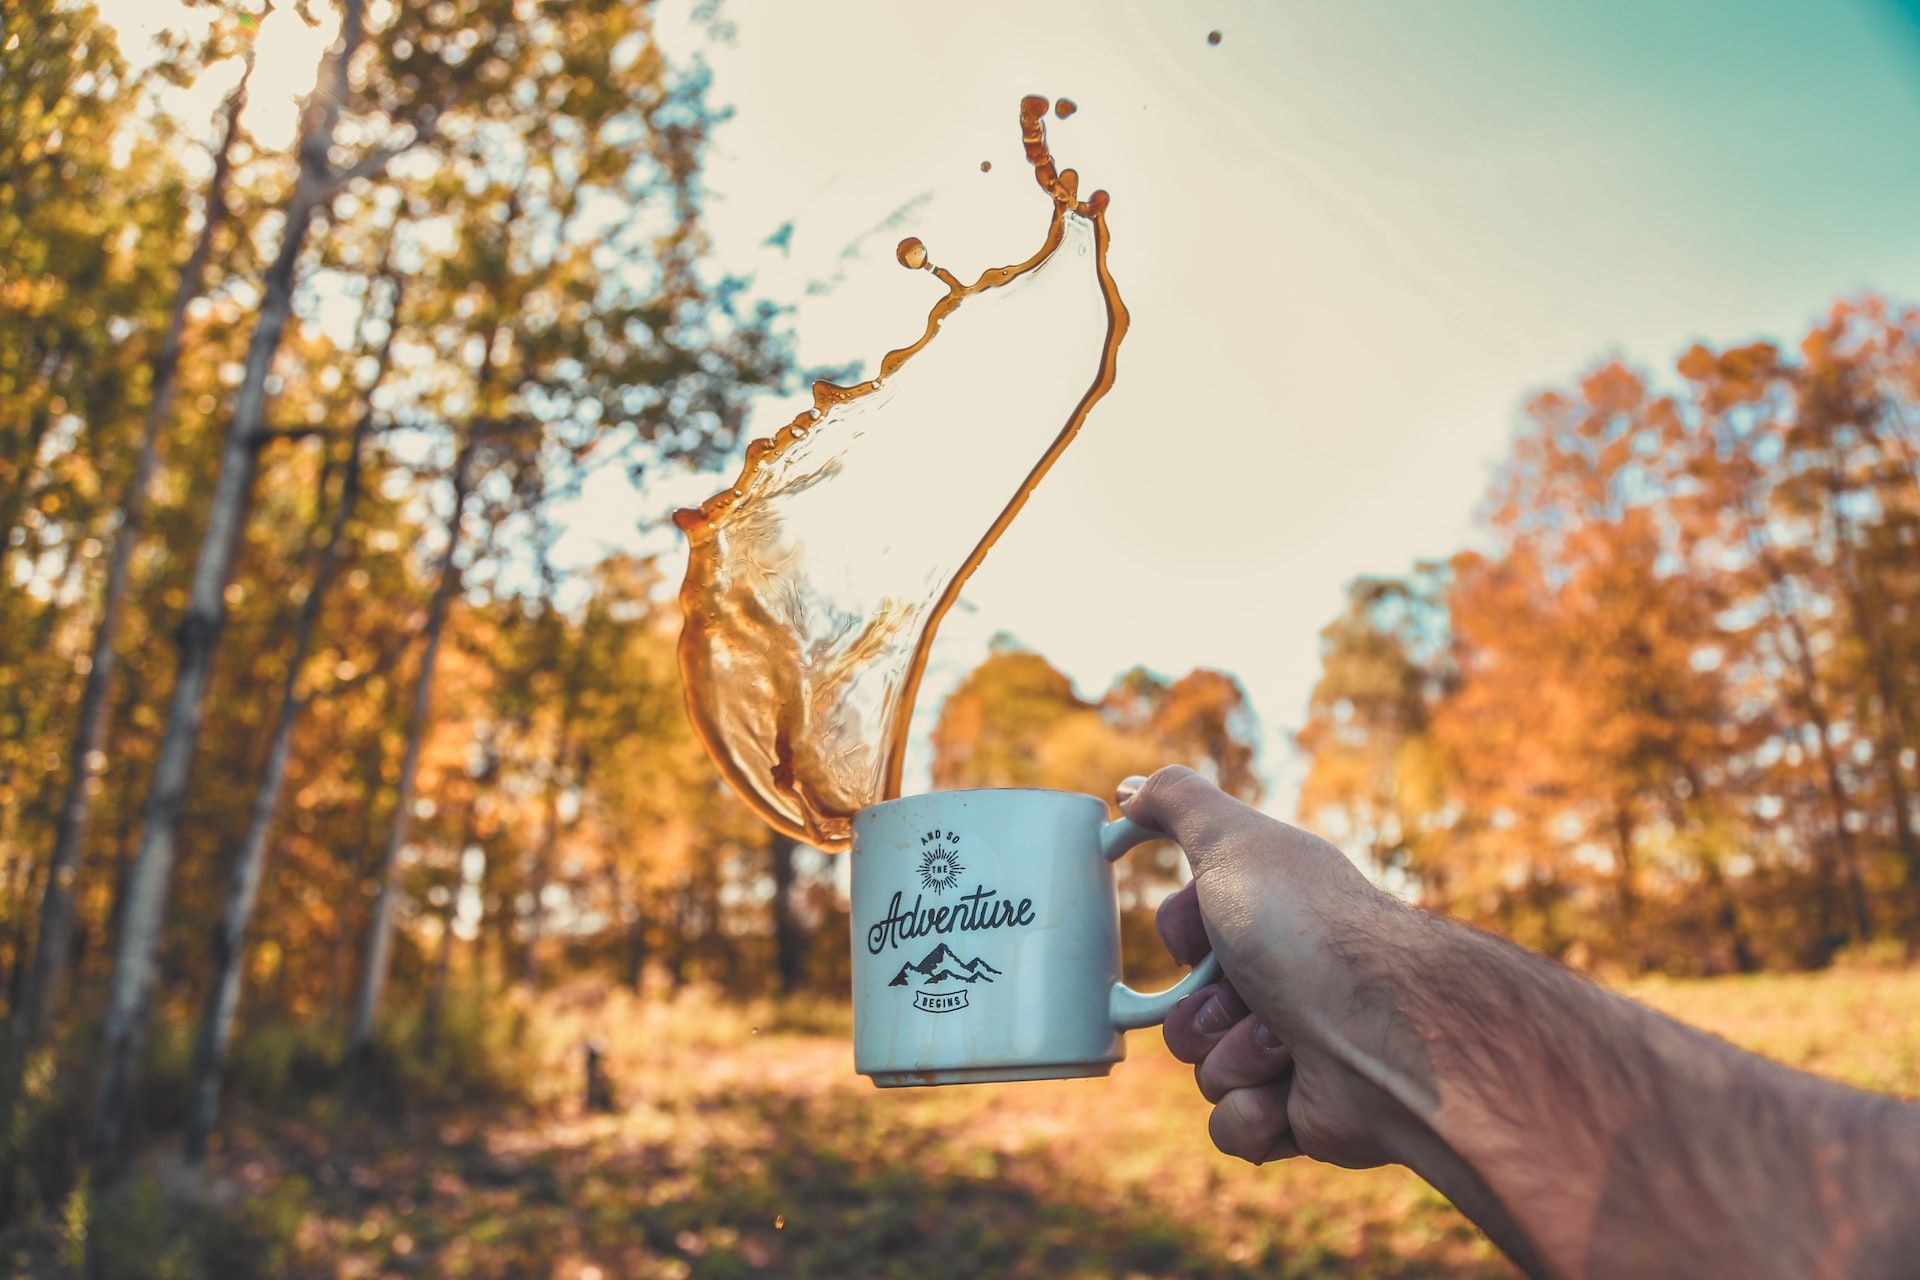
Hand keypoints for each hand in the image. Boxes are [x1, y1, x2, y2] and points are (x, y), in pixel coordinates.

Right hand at [1121, 765, 1417, 1170]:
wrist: (1386, 1030)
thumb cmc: (1307, 929)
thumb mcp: (1234, 841)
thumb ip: (1179, 804)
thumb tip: (1130, 790)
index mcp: (1272, 922)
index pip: (1182, 937)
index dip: (1183, 936)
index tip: (1209, 931)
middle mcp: (1286, 982)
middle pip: (1182, 1011)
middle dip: (1203, 1010)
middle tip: (1246, 995)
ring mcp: (1294, 1053)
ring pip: (1203, 1070)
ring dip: (1233, 1057)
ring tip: (1283, 1043)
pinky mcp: (1302, 1117)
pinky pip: (1231, 1127)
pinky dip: (1254, 1111)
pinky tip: (1290, 1094)